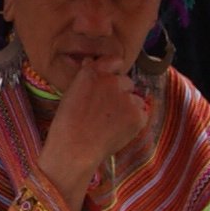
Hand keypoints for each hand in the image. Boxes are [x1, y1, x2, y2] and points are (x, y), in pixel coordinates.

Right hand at [33, 60, 154, 199]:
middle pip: (127, 82)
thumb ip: (86, 76)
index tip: (111, 83)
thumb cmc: (68, 124)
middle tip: (105, 112)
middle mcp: (112, 81)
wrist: (75, 149)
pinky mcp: (137, 115)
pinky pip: (141, 115)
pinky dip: (134, 123)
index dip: (114, 71)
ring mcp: (126, 98)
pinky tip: (117, 132)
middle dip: (121, 94)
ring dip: (128, 109)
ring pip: (135, 100)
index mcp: (93, 73)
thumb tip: (91, 61)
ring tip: (109, 125)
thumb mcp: (72, 93)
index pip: (115, 61)